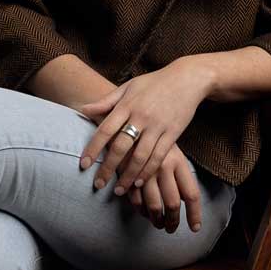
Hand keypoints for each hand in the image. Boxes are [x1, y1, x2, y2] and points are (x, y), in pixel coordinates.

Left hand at [75, 59, 208, 201]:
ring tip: (119, 190)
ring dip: (128, 176)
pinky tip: (139, 181)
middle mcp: (141, 116)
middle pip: (121, 147)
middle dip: (108, 168)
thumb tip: (83, 109)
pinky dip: (148, 171)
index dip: (93, 148)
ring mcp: (158, 126)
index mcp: (127, 105)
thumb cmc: (154, 82)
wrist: (188, 79)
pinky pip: (158, 156)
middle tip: (98, 185)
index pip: (105, 129)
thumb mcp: (129, 87)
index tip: (83, 164)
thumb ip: (107, 101)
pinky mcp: (173, 133)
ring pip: (140, 156)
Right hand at [123, 142, 203, 232]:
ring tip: (158, 224)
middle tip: (171, 228)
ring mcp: (145, 171)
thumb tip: (186, 201)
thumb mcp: (172, 151)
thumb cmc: (154, 139)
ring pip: (154, 206)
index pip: (191, 194)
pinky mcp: (128, 174)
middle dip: (173, 221)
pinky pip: (136, 201)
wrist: (127, 122)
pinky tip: (144, 213)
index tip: (195, 228)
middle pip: (173, 203)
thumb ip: (180, 174)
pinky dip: (141, 211)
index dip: (194, 214)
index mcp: (178, 161)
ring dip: (157, 220)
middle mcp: (163, 166)